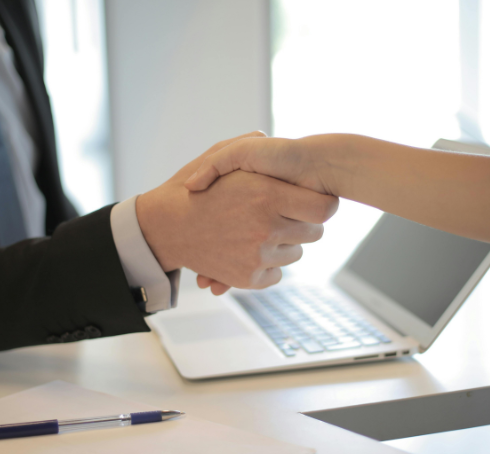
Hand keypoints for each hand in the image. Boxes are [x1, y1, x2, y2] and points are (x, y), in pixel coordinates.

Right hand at [137, 132, 338, 294]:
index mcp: (267, 195)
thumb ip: (248, 145)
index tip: (313, 202)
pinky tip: (251, 251)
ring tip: (260, 231)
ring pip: (295, 254)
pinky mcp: (248, 278)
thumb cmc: (192, 188)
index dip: (323, 204)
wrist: (164, 226)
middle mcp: (266, 228)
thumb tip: (268, 138)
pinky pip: (276, 274)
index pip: (325, 208)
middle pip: (314, 233)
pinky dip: (268, 265)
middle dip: (302, 224)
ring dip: (284, 244)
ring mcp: (257, 256)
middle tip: (285, 215)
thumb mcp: (218, 155)